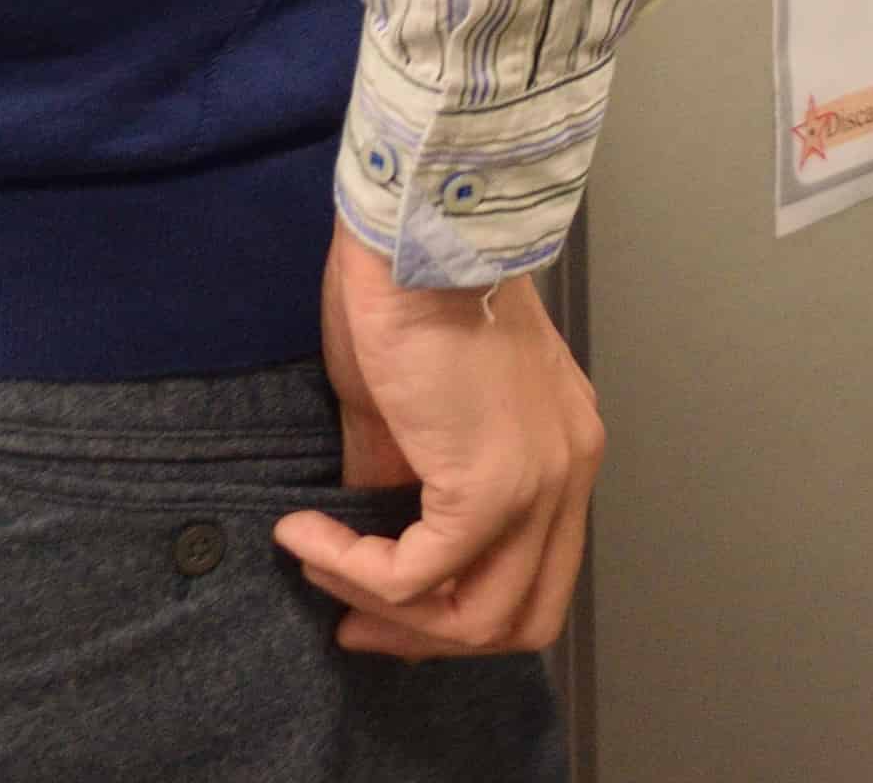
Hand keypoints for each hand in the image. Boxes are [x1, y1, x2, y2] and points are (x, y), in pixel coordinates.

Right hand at [279, 226, 604, 658]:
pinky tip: (304, 535)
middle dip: (427, 638)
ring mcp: (540, 484)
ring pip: (476, 618)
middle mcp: (569, 474)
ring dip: (383, 610)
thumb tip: (371, 543)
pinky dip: (352, 571)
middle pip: (521, 620)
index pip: (536, 578)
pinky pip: (417, 576)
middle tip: (354, 625)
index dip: (458, 614)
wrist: (415, 234)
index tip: (382, 610)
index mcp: (562, 451)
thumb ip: (403, 480)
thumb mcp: (408, 407)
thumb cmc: (409, 293)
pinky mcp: (490, 486)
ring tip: (320, 567)